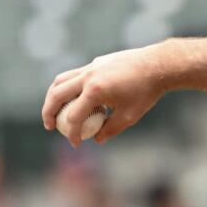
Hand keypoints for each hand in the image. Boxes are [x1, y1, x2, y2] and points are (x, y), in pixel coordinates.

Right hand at [41, 46, 165, 146]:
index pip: (74, 116)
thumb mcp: (130, 116)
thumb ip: (111, 129)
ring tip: (53, 111)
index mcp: (95, 91)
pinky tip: (74, 98)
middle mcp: (88, 77)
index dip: (73, 133)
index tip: (76, 143)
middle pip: (57, 95)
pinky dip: (67, 87)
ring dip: (53, 97)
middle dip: (49, 113)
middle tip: (50, 127)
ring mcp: (90, 67)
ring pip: (61, 81)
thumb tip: (96, 139)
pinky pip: (74, 75)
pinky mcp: (95, 63)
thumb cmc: (146, 92)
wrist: (158, 65)